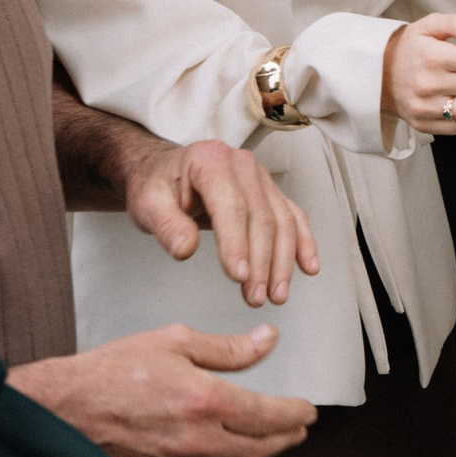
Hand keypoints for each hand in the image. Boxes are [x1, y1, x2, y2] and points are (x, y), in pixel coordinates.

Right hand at [8, 324, 316, 456]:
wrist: (60, 411)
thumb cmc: (110, 373)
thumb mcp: (174, 341)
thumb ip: (227, 348)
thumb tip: (267, 340)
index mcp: (203, 401)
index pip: (268, 414)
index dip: (295, 414)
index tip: (307, 412)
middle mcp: (195, 442)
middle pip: (259, 449)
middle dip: (285, 438)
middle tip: (295, 429)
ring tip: (266, 445)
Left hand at [124, 138, 319, 307]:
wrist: (166, 170)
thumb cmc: (157, 185)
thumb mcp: (148, 203)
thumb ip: (166, 226)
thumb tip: (186, 249)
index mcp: (210, 160)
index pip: (231, 205)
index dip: (237, 243)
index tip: (239, 276)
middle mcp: (242, 165)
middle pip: (262, 216)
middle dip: (262, 262)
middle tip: (255, 296)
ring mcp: (260, 178)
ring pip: (282, 220)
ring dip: (282, 261)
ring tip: (276, 294)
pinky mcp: (269, 192)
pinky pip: (293, 216)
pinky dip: (302, 243)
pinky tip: (307, 266)